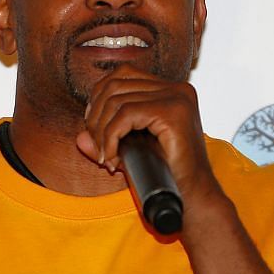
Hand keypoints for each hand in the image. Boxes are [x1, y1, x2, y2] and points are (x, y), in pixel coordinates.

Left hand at [75, 68, 216, 201]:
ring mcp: (177, 98)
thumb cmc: (169, 176)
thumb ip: (106, 140)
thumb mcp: (132, 151)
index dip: (99, 99)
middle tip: (100, 148)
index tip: (96, 131)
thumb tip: (79, 139)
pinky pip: (125, 115)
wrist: (194, 198)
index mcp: (172, 91)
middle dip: (95, 118)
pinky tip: (114, 158)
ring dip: (101, 131)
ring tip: (107, 156)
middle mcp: (177, 89)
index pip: (122, 75)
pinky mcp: (173, 112)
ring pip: (116, 100)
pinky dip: (111, 137)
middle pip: (115, 85)